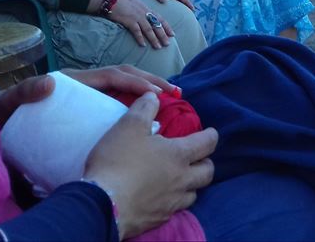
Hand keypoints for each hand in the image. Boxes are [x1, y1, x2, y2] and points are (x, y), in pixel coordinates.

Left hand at [0, 66, 179, 126]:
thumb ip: (27, 91)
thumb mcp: (13, 100)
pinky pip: (118, 103)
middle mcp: (86, 85)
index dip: (137, 82)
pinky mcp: (88, 109)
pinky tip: (150, 120)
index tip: (157, 94)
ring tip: (170, 102)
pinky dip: (137, 106)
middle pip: (126, 77)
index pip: (114, 75)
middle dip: (152, 82)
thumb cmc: (6, 111)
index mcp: (76, 80)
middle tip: (176, 94)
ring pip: (125, 88)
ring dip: (149, 92)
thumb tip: (50, 83)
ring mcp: (89, 96)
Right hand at [84, 93, 217, 238]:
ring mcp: (172, 202)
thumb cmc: (118, 161)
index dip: (211, 136)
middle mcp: (182, 180)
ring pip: (193, 194)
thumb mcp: (128, 126)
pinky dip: (173, 201)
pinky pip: (174, 209)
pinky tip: (162, 197)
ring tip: (181, 178)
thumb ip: (144, 109)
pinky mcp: (159, 218)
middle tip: (198, 157)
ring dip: (191, 184)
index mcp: (178, 155)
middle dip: (206, 162)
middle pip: (207, 173)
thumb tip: (154, 96)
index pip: (207, 143)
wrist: (103, 205)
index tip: (210, 132)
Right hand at [107, 0, 174, 48]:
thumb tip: (145, 18)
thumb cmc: (121, 0)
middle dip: (163, 35)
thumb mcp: (136, 3)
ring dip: (154, 39)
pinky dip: (140, 38)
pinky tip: (143, 45)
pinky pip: (136, 31)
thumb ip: (141, 11)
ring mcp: (137, 16)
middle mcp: (144, 13)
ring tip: (158, 47)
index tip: (172, 34)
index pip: (160, 18)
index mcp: (146, 8)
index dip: (167, 27)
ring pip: (149, 29)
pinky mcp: (128, 20)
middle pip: (156, 25)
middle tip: (168, 44)